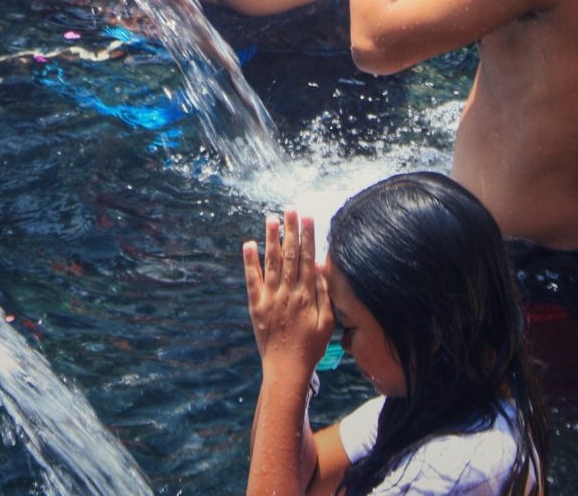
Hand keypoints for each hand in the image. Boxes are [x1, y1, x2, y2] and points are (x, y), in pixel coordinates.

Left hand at [243, 209, 333, 378]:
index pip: (308, 258)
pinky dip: (250, 262)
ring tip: (271, 218)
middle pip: (291, 255)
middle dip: (290, 230)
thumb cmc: (312, 347)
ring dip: (272, 239)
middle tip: (290, 208)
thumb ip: (326, 293)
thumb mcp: (328, 322)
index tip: (307, 216)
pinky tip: (249, 244)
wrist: (287, 369)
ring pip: (272, 263)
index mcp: (308, 295)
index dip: (308, 236)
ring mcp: (271, 298)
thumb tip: (325, 265)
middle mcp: (289, 293)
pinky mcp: (256, 307)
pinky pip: (252, 281)